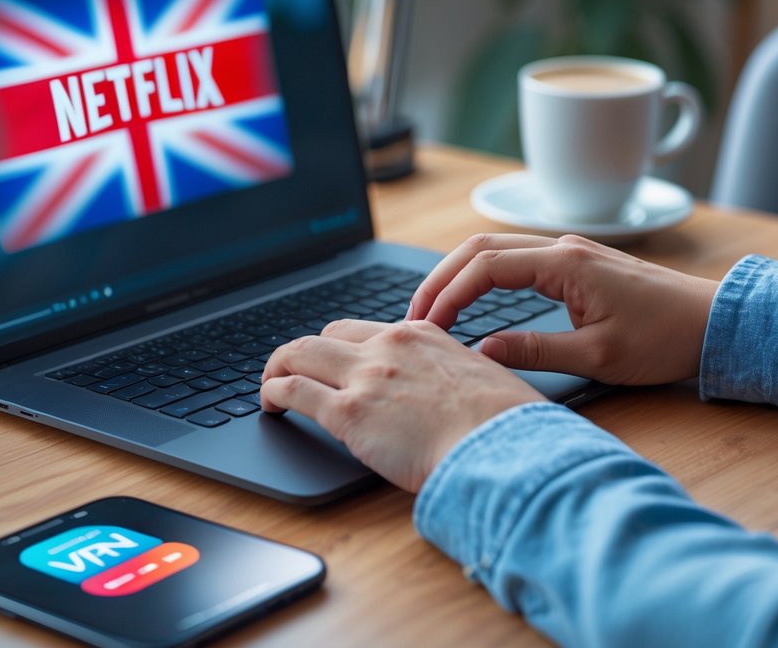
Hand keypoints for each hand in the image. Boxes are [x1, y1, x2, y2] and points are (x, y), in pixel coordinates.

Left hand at [262, 319, 541, 492]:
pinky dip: (272, 394)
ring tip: (270, 386)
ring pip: (299, 354)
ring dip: (278, 368)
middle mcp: (389, 347)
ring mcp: (366, 377)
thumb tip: (459, 390)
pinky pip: (293, 392)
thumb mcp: (487, 380)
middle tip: (297, 372)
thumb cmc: (508, 426)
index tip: (340, 364)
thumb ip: (460, 376)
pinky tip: (269, 406)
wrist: (504, 447)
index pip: (369, 331)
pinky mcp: (348, 413)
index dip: (348, 348)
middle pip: (328, 335)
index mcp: (424, 336)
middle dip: (307, 353)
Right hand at [407, 234, 718, 385]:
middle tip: (413, 317)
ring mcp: (569, 253)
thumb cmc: (664, 340)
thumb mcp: (597, 356)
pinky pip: (514, 261)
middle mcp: (563, 248)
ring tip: (432, 311)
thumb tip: (480, 354)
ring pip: (495, 251)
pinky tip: (471, 302)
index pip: (485, 268)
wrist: (714, 324)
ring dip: (458, 276)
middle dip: (440, 280)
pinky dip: (482, 277)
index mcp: (565, 263)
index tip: (426, 328)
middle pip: (480, 249)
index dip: (448, 295)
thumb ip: (534, 352)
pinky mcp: (575, 266)